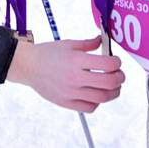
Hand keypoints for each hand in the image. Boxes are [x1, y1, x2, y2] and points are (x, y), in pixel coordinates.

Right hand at [7, 37, 124, 112]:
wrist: (28, 66)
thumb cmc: (47, 53)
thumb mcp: (69, 44)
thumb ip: (88, 44)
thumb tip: (101, 40)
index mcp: (77, 60)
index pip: (108, 64)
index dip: (117, 62)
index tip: (115, 61)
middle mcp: (75, 78)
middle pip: (109, 83)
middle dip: (119, 78)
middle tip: (119, 74)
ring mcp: (71, 92)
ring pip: (102, 97)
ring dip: (113, 92)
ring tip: (112, 86)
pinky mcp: (67, 103)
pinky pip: (90, 107)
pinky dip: (98, 102)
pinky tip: (96, 93)